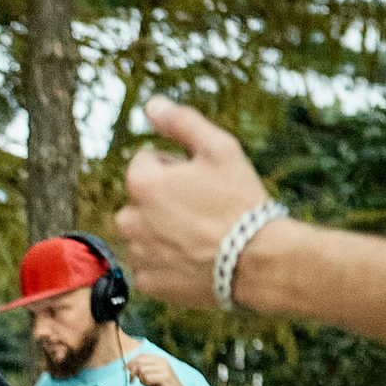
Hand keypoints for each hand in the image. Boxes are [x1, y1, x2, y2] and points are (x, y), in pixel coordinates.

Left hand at [114, 100, 276, 310]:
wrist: (256, 261)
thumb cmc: (239, 201)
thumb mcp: (219, 148)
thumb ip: (181, 122)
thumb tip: (152, 104)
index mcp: (141, 183)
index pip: (146, 162)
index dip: (176, 167)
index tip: (202, 180)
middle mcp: (128, 218)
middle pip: (142, 199)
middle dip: (165, 199)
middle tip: (203, 209)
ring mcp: (136, 252)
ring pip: (145, 232)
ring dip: (164, 230)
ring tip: (200, 235)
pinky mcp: (147, 281)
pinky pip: (150, 264)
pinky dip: (167, 261)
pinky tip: (194, 258)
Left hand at [124, 350, 190, 385]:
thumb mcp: (151, 376)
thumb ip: (142, 370)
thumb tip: (127, 366)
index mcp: (159, 359)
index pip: (141, 356)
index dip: (131, 361)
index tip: (124, 368)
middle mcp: (162, 362)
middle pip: (140, 361)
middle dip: (132, 371)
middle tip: (131, 381)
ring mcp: (164, 368)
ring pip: (142, 370)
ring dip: (141, 379)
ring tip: (147, 384)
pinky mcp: (165, 377)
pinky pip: (147, 378)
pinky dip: (146, 383)